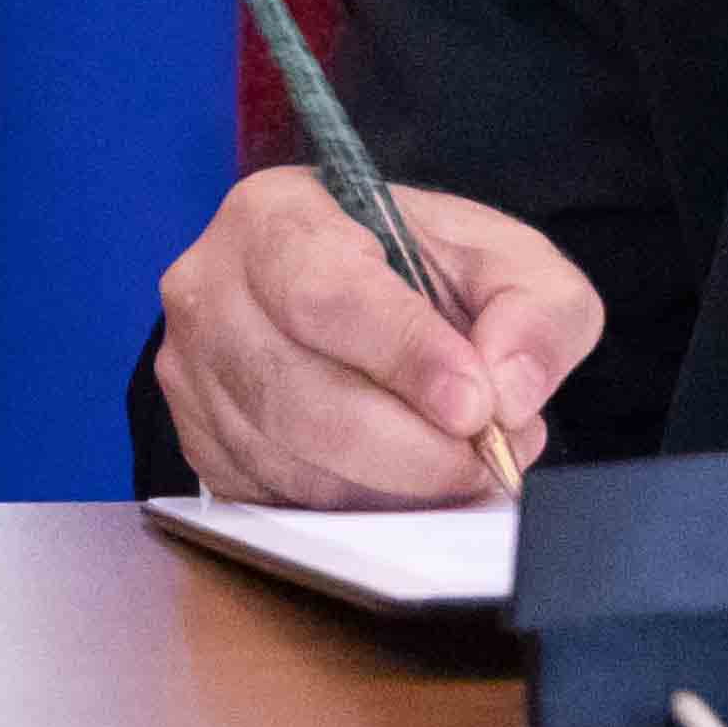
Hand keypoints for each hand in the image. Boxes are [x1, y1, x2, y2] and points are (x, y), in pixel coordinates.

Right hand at [151, 166, 602, 506]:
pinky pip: (277, 500)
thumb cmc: (420, 269)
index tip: (475, 404)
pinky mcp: (200, 443)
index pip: (326, 293)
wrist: (355, 295)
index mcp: (276, 217)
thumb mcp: (504, 260)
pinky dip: (356, 509)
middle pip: (300, 396)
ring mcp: (193, 374)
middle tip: (485, 460)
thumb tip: (509, 391)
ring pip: (289, 461)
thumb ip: (534, 309)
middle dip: (410, 448)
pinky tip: (404, 484)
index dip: (404, 356)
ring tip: (461, 467)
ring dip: (391, 487)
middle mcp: (211, 290)